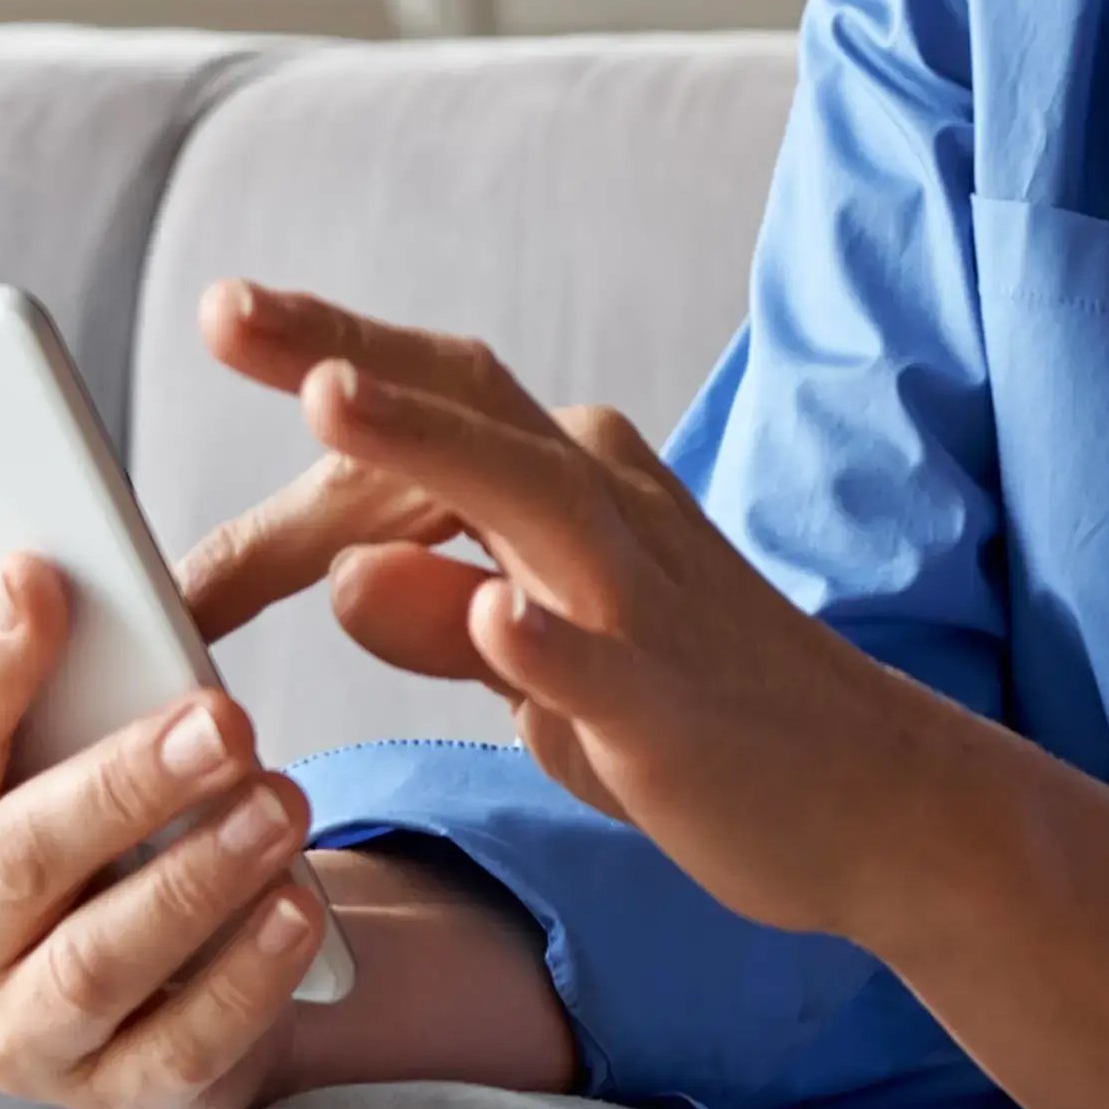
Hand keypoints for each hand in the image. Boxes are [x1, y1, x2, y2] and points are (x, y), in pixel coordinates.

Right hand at [0, 545, 331, 1108]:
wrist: (150, 986)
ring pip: (97, 962)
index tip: (41, 579)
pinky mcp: (115, 1095)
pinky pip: (180, 1045)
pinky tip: (297, 910)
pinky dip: (243, 978)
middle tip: (225, 718)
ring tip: (281, 805)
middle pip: (22, 859)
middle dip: (124, 782)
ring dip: (195, 880)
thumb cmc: (77, 835)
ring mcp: (17, 1038)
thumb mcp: (22, 748)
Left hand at [194, 277, 980, 943]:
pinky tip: (490, 615)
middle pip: (469, 409)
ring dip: (429, 445)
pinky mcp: (673, 708)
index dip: (326, 364)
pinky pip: (603, 666)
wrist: (880, 801)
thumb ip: (444, 618)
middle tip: (228, 308)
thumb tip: (342, 574)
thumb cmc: (703, 723)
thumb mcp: (545, 669)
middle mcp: (611, 514)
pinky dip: (545, 639)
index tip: (227, 315)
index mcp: (577, 488)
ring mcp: (646, 606)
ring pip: (530, 500)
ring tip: (326, 399)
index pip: (437, 407)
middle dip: (346, 351)